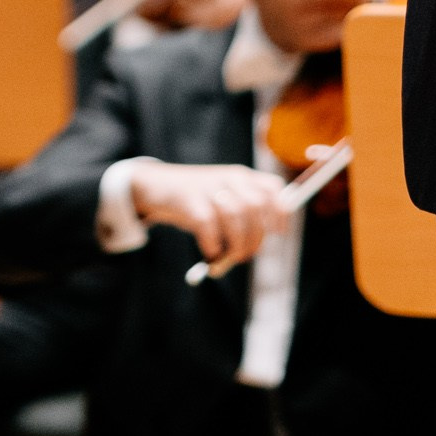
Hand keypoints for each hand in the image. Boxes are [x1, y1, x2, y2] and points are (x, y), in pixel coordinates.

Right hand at [127, 160, 291, 268]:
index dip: (280, 212)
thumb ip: (242, 219)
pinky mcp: (190, 202)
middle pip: (256, 207)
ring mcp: (208, 188)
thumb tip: (254, 250)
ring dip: (236, 246)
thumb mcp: (222, 199)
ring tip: (225, 259)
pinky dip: (213, 247)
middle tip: (244, 256)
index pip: (273, 187)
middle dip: (255, 238)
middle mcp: (228, 178)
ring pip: (237, 218)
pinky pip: (210, 228)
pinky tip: (209, 253)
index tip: (278, 233)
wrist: (155, 185)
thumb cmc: (195, 200)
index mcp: (240, 176)